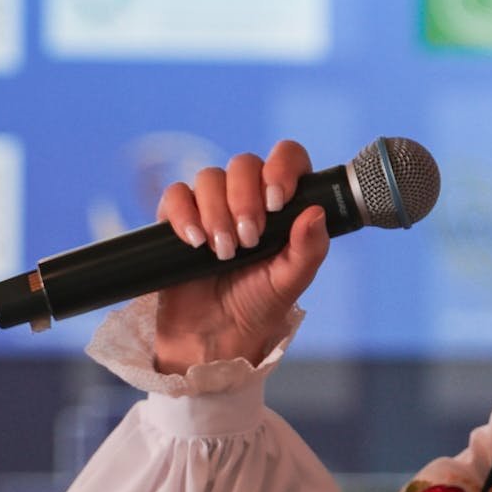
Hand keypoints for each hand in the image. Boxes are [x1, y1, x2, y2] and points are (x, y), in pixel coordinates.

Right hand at [153, 140, 330, 373]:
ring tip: (224, 252)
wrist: (215, 334)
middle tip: (248, 239)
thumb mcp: (291, 281)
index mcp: (283, 203)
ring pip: (209, 177)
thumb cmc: (259, 305)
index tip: (277, 200)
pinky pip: (176, 195)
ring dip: (216, 212)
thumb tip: (316, 212)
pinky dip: (184, 214)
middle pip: (243, 163)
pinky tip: (196, 242)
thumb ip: (309, 248)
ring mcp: (212, 205)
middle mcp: (248, 196)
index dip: (282, 166)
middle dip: (245, 198)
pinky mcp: (179, 218)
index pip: (287, 157)